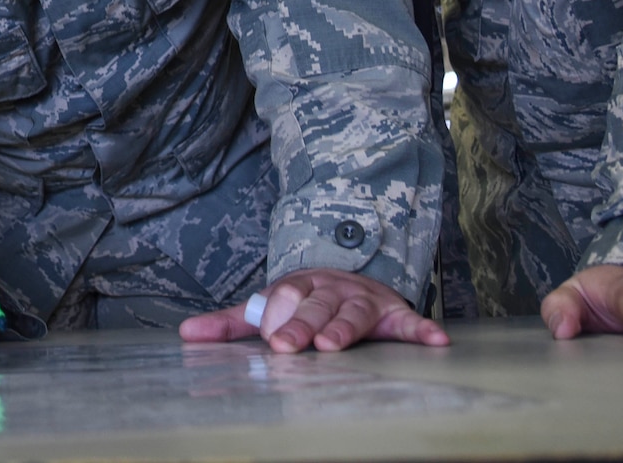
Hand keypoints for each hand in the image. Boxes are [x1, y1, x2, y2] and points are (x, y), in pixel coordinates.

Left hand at [178, 269, 448, 352]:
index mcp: (298, 287)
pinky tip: (437, 341)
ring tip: (335, 346)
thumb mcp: (267, 308)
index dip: (279, 320)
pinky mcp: (394, 314)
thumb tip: (185, 334)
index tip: (271, 342)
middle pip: (316, 308)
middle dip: (302, 326)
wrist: (351, 277)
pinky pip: (411, 323)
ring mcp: (364, 300)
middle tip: (288, 346)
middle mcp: (331, 290)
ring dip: (346, 328)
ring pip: (354, 313)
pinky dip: (424, 330)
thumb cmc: (304, 302)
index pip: (285, 300)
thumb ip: (230, 323)